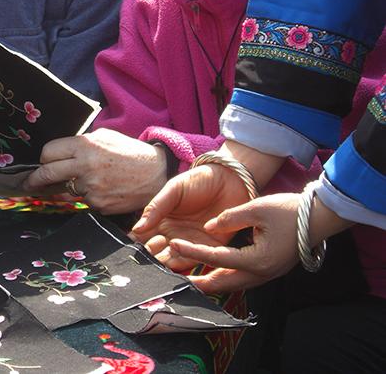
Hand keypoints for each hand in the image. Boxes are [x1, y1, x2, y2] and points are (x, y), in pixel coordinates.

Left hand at [22, 129, 167, 213]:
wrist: (156, 173)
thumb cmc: (128, 152)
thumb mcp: (103, 137)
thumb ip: (79, 143)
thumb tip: (57, 153)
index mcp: (84, 145)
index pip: (48, 152)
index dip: (44, 158)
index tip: (43, 162)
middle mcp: (84, 166)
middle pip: (46, 174)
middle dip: (34, 180)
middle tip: (28, 184)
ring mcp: (91, 187)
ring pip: (65, 189)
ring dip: (69, 187)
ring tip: (88, 181)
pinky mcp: (98, 204)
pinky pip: (83, 201)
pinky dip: (88, 196)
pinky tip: (103, 189)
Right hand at [130, 162, 252, 271]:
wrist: (231, 180)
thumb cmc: (198, 181)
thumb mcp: (173, 191)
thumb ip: (155, 209)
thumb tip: (136, 230)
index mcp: (160, 223)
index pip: (142, 240)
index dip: (136, 244)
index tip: (136, 240)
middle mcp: (173, 238)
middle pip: (155, 255)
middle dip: (150, 254)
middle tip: (155, 241)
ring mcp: (191, 246)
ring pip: (172, 262)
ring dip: (166, 260)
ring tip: (168, 243)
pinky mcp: (211, 251)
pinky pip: (196, 261)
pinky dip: (186, 261)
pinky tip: (181, 249)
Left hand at [168, 192, 301, 292]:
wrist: (319, 218)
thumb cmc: (290, 211)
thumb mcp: (257, 208)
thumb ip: (230, 218)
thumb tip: (208, 228)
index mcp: (258, 260)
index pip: (217, 259)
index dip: (193, 251)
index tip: (174, 244)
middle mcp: (261, 273)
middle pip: (223, 283)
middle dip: (198, 282)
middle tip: (175, 279)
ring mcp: (266, 275)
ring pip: (232, 284)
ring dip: (210, 282)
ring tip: (189, 278)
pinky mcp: (268, 270)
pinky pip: (241, 279)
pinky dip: (223, 277)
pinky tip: (211, 271)